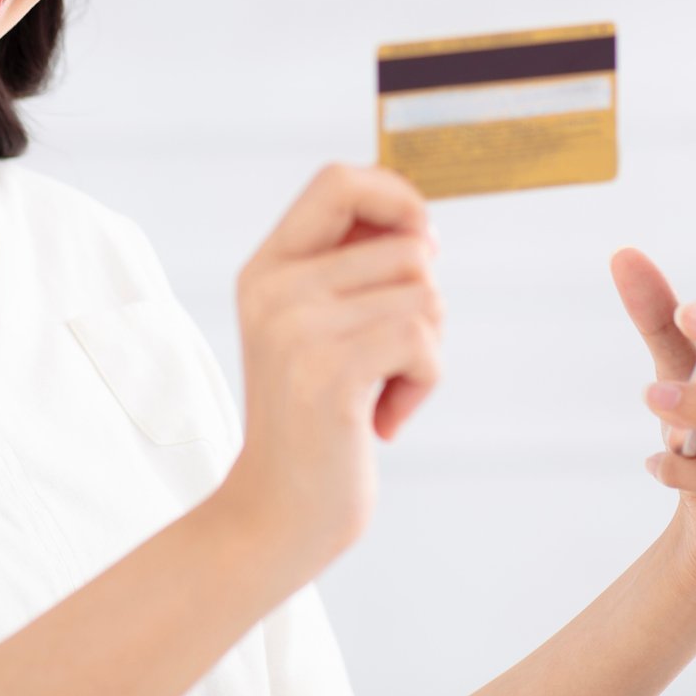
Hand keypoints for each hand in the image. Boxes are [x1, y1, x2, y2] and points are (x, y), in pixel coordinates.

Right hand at [215, 164, 444, 577]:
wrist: (275, 516)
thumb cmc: (315, 423)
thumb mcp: (317, 331)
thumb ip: (352, 272)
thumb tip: (425, 226)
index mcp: (268, 267)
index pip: (338, 179)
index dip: (397, 197)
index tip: (419, 245)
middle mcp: (274, 286)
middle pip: (408, 245)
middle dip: (424, 303)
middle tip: (390, 360)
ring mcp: (297, 327)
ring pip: (425, 294)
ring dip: (426, 352)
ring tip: (380, 393)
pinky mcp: (329, 371)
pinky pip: (423, 341)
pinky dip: (423, 384)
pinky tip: (385, 421)